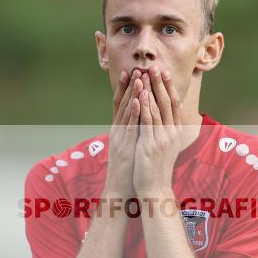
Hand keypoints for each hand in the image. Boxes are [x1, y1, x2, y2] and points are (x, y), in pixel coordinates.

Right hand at [103, 69, 142, 197]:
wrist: (121, 190)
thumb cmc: (129, 170)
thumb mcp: (131, 147)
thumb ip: (133, 133)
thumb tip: (140, 122)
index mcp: (119, 130)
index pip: (121, 105)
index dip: (126, 88)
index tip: (132, 73)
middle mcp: (117, 131)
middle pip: (122, 103)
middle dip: (129, 86)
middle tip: (136, 68)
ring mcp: (120, 138)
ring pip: (125, 111)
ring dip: (132, 93)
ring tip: (138, 77)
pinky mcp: (124, 146)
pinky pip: (130, 126)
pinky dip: (133, 111)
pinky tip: (137, 99)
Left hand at [133, 66, 181, 197]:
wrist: (155, 188)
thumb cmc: (157, 168)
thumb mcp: (164, 147)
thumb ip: (164, 131)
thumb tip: (163, 118)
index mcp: (175, 132)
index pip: (174, 105)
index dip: (170, 88)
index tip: (165, 73)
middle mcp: (171, 133)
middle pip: (167, 103)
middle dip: (160, 84)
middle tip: (155, 67)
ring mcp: (161, 139)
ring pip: (157, 109)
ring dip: (150, 90)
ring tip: (144, 74)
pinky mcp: (150, 145)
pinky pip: (147, 122)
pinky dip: (143, 107)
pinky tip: (139, 95)